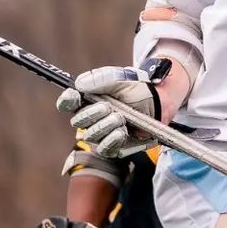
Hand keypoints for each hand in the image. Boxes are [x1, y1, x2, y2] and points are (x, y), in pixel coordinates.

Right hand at [56, 59, 170, 157]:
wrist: (159, 103)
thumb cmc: (137, 89)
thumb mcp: (120, 78)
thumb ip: (100, 79)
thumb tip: (79, 84)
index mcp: (88, 100)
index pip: (68, 103)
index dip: (67, 100)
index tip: (74, 95)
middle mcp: (91, 118)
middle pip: (77, 121)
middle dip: (92, 113)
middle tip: (108, 107)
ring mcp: (101, 134)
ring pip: (91, 135)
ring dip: (105, 125)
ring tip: (121, 117)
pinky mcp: (113, 147)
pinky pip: (104, 148)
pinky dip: (112, 139)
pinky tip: (122, 131)